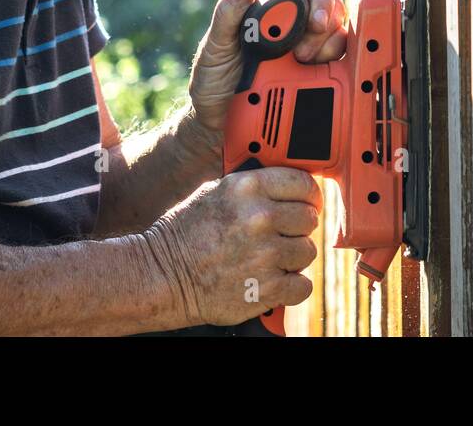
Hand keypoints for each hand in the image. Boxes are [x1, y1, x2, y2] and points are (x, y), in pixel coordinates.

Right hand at [143, 167, 321, 326]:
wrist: (163, 275)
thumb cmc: (187, 232)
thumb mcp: (216, 192)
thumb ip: (254, 187)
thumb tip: (290, 186)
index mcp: (248, 187)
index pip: (303, 184)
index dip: (309, 196)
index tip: (308, 203)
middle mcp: (260, 217)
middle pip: (309, 218)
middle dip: (298, 227)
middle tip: (283, 234)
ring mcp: (265, 254)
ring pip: (307, 251)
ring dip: (293, 258)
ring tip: (270, 259)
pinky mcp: (267, 288)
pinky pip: (303, 285)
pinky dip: (291, 287)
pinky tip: (273, 281)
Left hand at [187, 0, 348, 132]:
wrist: (222, 118)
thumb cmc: (213, 77)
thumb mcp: (214, 45)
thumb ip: (228, 13)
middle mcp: (286, 11)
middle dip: (322, 4)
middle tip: (315, 26)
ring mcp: (305, 34)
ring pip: (334, 15)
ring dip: (326, 33)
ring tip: (303, 57)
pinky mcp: (318, 58)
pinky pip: (339, 46)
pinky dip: (335, 51)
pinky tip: (318, 64)